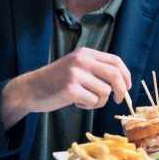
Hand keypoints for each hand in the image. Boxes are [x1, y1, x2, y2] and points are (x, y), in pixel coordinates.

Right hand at [0, 47, 131, 129]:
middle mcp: (82, 60)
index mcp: (85, 53)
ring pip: (105, 92)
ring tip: (84, 99)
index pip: (115, 61)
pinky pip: (92, 101)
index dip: (126, 75)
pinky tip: (75, 102)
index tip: (127, 87)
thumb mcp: (76, 66)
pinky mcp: (71, 89)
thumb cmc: (56, 81)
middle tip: (119, 100)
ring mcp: (76, 74)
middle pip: (115, 75)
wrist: (31, 89)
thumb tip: (123, 82)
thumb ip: (96, 69)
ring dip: (99, 101)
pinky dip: (88, 105)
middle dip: (122, 90)